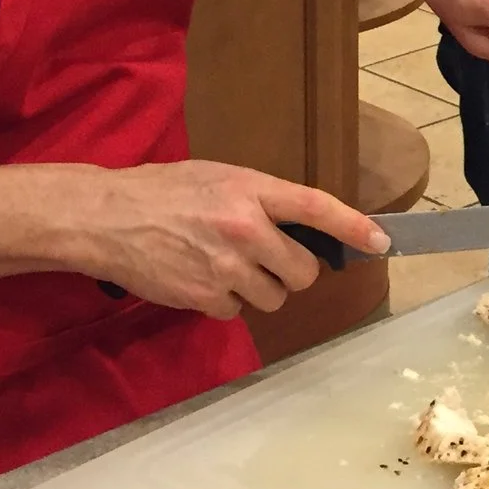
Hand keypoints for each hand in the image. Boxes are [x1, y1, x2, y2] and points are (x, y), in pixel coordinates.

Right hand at [79, 161, 384, 316]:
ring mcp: (226, 267)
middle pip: (303, 271)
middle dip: (292, 271)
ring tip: (224, 265)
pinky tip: (200, 278)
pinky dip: (225, 301)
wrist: (107, 218)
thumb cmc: (163, 191)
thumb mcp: (218, 177)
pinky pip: (237, 311)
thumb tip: (301, 225)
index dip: (353, 227)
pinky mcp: (205, 297)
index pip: (316, 208)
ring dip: (258, 288)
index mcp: (250, 190)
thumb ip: (260, 199)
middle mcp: (244, 229)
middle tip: (267, 260)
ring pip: (274, 297)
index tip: (382, 241)